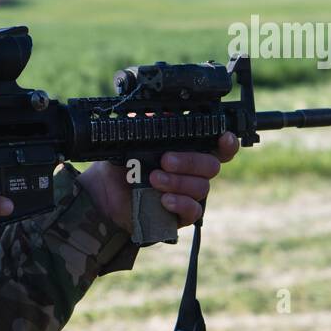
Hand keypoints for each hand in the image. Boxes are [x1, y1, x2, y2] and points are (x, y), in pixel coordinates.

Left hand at [78, 132, 240, 230]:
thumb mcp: (131, 141)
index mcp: (187, 152)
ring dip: (178, 181)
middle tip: (165, 160)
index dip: (227, 143)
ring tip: (153, 179)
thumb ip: (148, 126)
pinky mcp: (180, 215)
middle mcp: (192, 172)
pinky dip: (180, 203)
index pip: (219, 148)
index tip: (222, 137)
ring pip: (201, 187)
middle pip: (211, 166)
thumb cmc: (122, 165)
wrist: (103, 193)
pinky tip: (164, 199)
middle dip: (189, 161)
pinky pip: (194, 211)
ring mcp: (188, 194)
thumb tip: (161, 115)